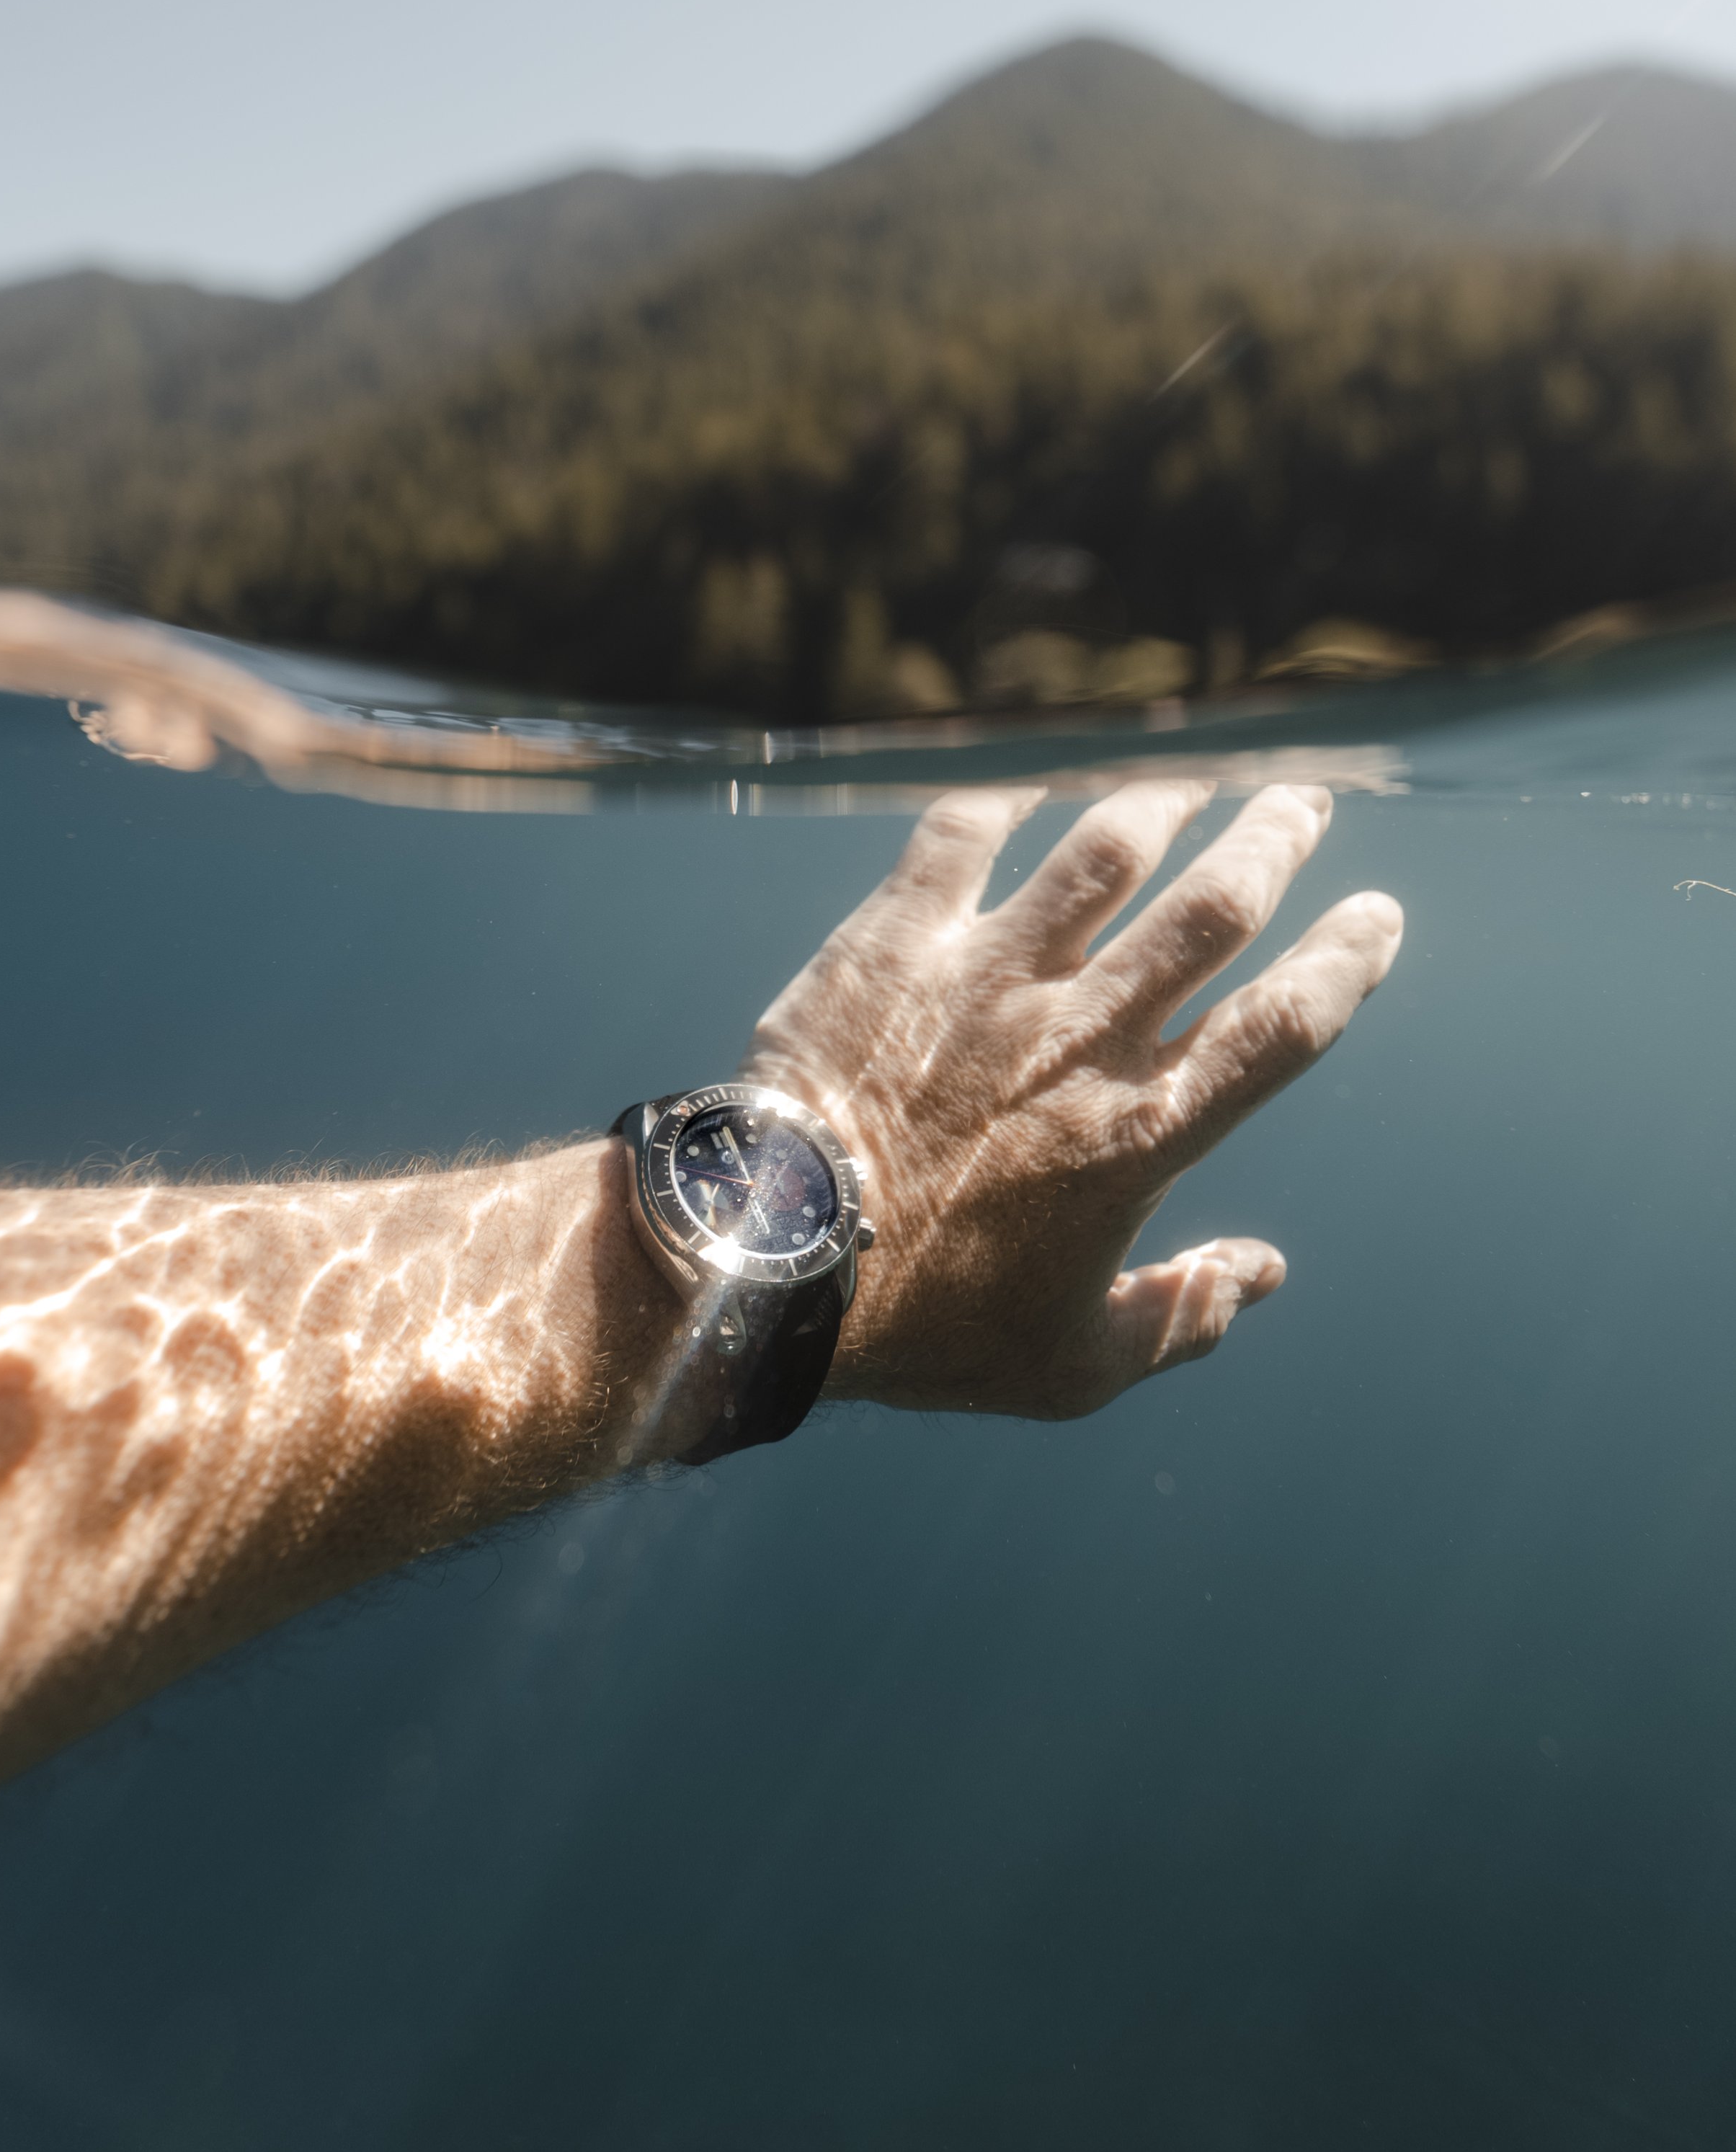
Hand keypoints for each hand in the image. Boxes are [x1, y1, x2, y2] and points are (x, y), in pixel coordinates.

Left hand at [741, 780, 1400, 1419]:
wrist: (772, 1265)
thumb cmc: (925, 1327)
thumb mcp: (1075, 1365)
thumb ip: (1183, 1316)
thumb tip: (1265, 1273)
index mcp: (1140, 1134)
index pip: (1280, 1026)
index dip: (1345, 962)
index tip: (1379, 915)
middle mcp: (1080, 1034)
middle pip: (1213, 908)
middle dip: (1272, 841)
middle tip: (1304, 803)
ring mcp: (988, 973)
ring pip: (1103, 851)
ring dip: (1160, 805)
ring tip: (1188, 786)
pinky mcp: (896, 941)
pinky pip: (960, 838)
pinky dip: (999, 805)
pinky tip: (1022, 794)